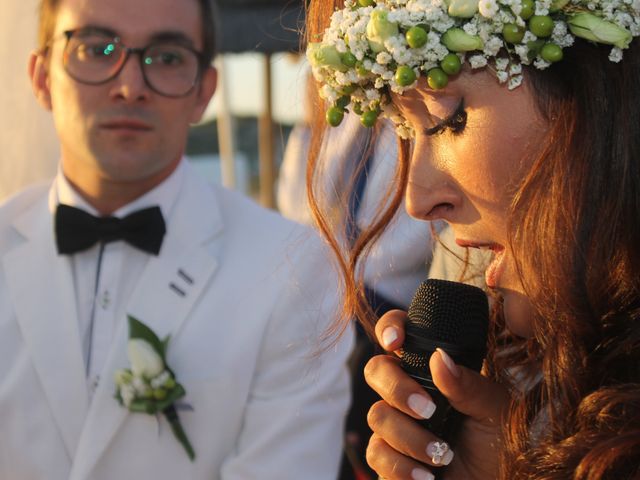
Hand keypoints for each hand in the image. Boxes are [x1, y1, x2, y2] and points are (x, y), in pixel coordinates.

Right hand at [364, 310, 509, 479]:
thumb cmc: (497, 444)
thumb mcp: (494, 409)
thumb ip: (468, 384)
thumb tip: (439, 358)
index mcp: (429, 369)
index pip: (398, 334)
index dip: (389, 328)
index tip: (397, 342)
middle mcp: (407, 390)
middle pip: (375, 370)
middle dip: (397, 389)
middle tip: (427, 410)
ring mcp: (394, 422)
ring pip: (377, 415)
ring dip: (411, 438)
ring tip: (442, 454)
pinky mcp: (387, 456)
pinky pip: (377, 453)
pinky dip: (403, 467)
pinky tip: (427, 476)